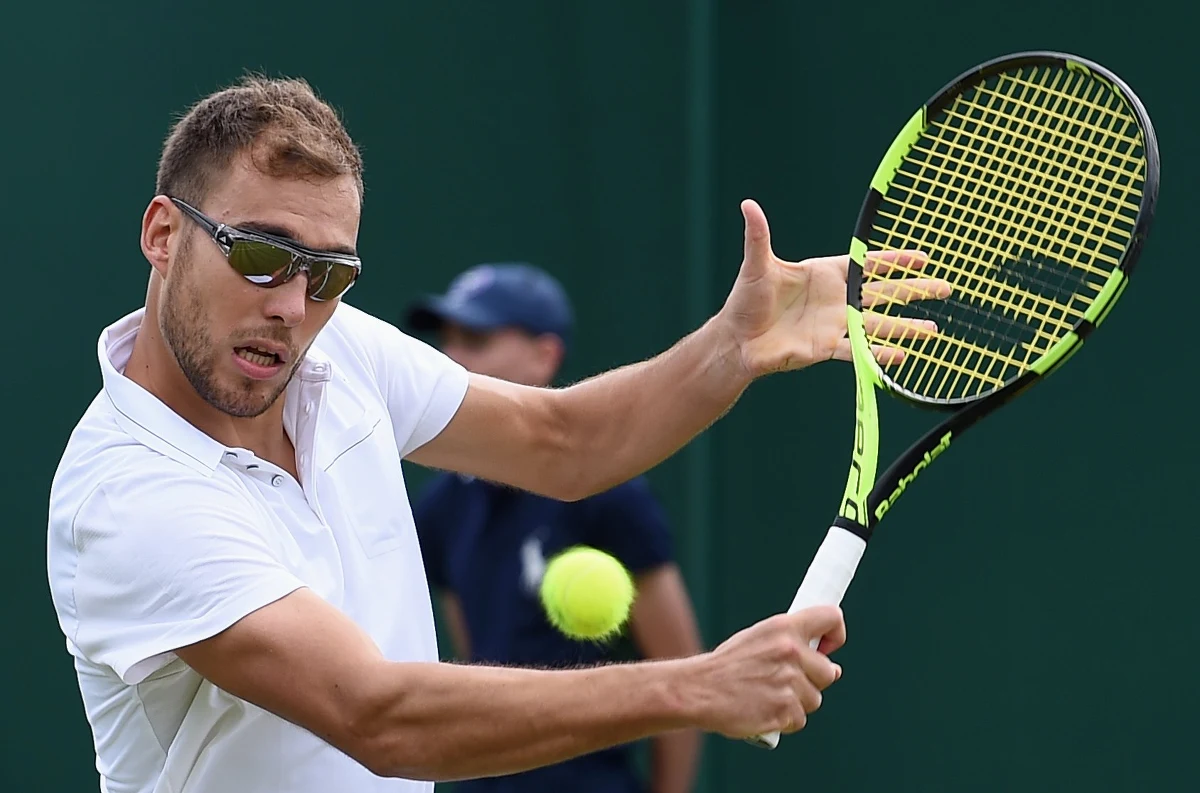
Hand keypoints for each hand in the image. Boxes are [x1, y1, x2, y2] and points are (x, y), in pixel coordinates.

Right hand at [684, 605, 845, 739]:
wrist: (699, 690)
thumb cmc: (727, 666)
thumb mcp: (757, 638)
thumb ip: (792, 645)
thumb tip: (832, 667)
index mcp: (784, 627)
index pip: (831, 617)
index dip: (836, 634)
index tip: (828, 648)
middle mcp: (790, 651)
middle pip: (829, 672)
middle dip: (812, 680)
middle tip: (783, 681)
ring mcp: (789, 682)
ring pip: (815, 699)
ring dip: (796, 702)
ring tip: (767, 695)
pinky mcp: (784, 710)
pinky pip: (799, 719)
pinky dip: (785, 720)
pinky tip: (764, 710)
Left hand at [718, 199, 951, 377]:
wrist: (737, 340)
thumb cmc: (745, 301)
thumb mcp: (757, 265)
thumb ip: (759, 236)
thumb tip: (748, 204)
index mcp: (824, 273)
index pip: (867, 264)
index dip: (896, 261)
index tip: (923, 257)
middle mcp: (835, 299)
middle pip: (883, 293)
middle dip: (914, 290)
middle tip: (945, 288)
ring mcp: (834, 324)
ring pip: (878, 325)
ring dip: (905, 327)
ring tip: (933, 330)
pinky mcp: (826, 348)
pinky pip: (858, 351)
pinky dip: (878, 355)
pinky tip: (902, 356)